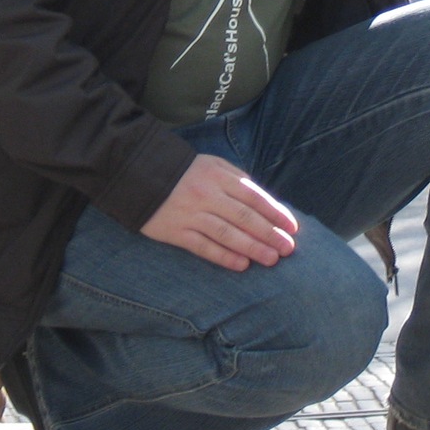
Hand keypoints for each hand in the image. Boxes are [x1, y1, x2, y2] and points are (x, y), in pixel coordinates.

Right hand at [141, 152, 300, 270]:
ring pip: (227, 234)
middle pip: (244, 216)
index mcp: (218, 175)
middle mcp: (206, 194)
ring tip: (271, 259)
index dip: (275, 212)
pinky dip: (224, 256)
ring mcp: (190, 214)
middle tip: (288, 248)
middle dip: (269, 233)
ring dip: (252, 247)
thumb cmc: (185, 172)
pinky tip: (242, 264)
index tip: (292, 227)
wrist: (137, 174)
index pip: (253, 196)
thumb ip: (237, 180)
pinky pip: (203, 246)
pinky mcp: (175, 232)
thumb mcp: (212, 165)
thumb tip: (266, 203)